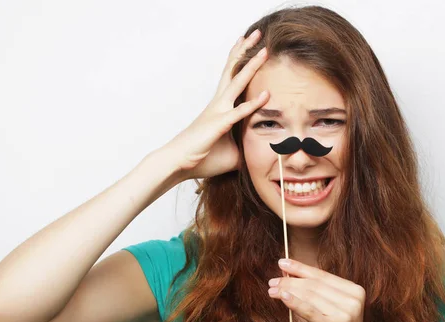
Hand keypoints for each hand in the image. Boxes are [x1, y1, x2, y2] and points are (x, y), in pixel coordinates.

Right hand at [158, 28, 269, 179]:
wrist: (178, 164)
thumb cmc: (203, 157)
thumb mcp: (233, 151)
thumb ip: (247, 146)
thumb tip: (264, 151)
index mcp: (220, 107)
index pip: (233, 79)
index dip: (242, 61)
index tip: (251, 46)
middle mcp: (219, 104)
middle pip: (234, 70)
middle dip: (246, 51)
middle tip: (257, 34)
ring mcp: (218, 112)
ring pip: (237, 83)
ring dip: (251, 66)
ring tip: (263, 49)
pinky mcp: (219, 125)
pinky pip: (239, 113)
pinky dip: (253, 104)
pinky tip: (266, 94)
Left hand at [267, 259, 366, 321]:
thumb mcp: (332, 310)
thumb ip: (319, 292)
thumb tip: (290, 272)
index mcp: (356, 291)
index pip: (322, 276)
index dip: (300, 268)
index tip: (282, 263)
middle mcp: (354, 301)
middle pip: (314, 285)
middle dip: (290, 281)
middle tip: (272, 280)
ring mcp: (345, 314)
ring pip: (309, 296)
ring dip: (287, 290)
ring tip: (271, 289)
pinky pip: (308, 310)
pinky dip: (293, 302)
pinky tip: (281, 297)